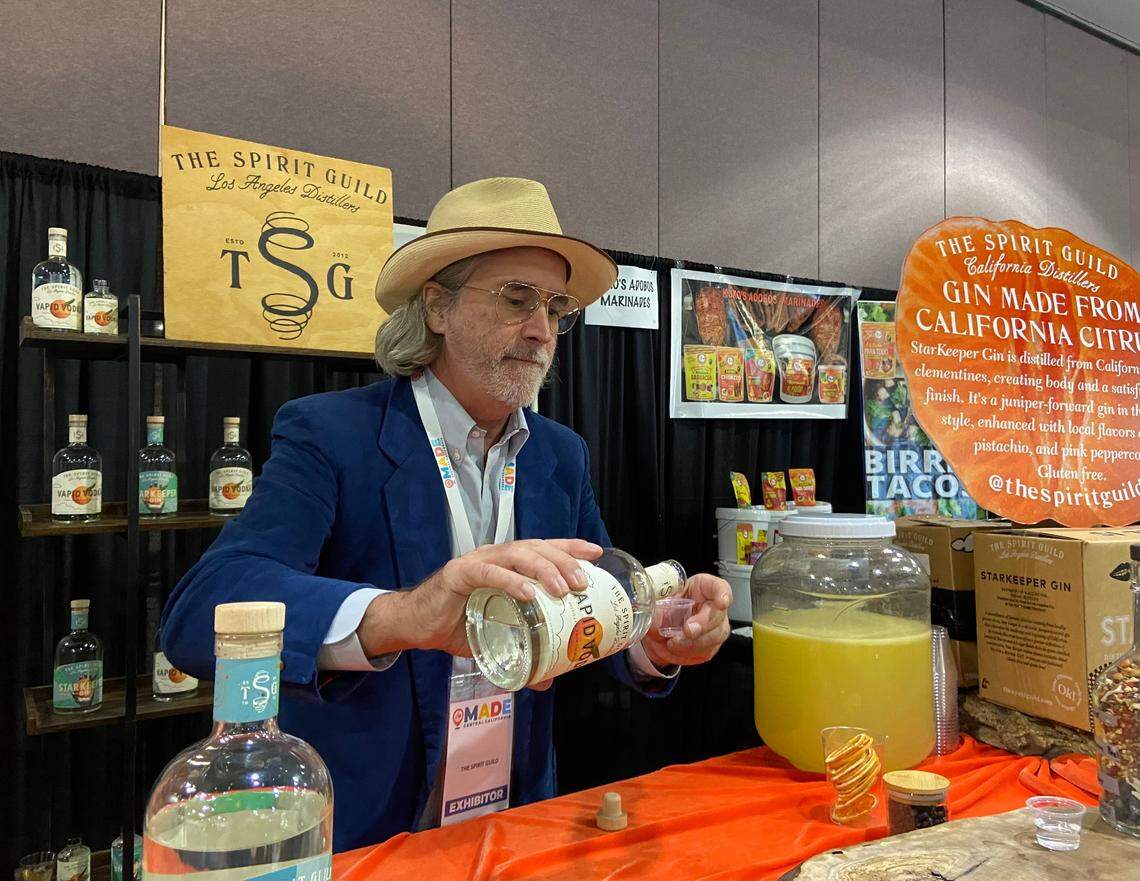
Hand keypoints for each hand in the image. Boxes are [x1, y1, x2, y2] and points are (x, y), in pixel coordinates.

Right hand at [359, 539, 602, 657]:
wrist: (414, 625)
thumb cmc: (456, 626)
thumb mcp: (495, 640)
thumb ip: (521, 655)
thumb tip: (546, 680)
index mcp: (507, 564)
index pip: (543, 548)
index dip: (569, 547)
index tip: (596, 553)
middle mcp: (494, 556)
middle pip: (535, 548)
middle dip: (563, 561)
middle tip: (583, 582)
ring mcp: (477, 562)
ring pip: (516, 555)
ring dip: (543, 569)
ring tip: (563, 588)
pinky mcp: (458, 574)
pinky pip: (488, 573)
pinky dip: (510, 581)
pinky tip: (529, 593)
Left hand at [641, 573, 731, 668]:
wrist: (658, 629)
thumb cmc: (663, 607)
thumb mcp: (657, 599)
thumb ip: (657, 602)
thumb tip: (650, 608)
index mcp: (702, 587)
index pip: (719, 587)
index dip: (723, 593)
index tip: (721, 601)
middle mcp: (713, 606)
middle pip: (719, 615)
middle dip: (703, 624)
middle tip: (688, 630)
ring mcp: (716, 627)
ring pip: (715, 636)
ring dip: (693, 643)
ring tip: (673, 642)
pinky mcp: (711, 645)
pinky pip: (705, 651)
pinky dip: (689, 652)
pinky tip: (676, 648)